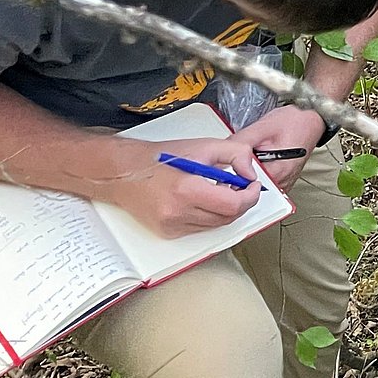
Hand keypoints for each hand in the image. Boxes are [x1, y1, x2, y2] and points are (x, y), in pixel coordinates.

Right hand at [107, 135, 263, 238]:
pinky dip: (208, 216)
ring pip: (215, 225)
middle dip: (241, 203)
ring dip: (225, 210)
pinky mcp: (167, 232)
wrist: (123, 172)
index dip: (250, 196)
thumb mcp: (204, 145)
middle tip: (241, 187)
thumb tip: (250, 173)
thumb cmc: (160, 158)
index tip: (253, 186)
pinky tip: (202, 200)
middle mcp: (177, 212)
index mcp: (186, 190)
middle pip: (227, 218)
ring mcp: (171, 226)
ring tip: (218, 190)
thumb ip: (235, 154)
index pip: (232, 205)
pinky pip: (200, 228)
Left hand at [229, 104, 324, 189]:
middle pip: (249, 186)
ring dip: (248, 172)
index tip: (229, 162)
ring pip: (256, 184)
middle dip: (239, 171)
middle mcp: (282, 181)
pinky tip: (259, 160)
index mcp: (276, 171)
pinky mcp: (283, 179)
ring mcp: (283, 182)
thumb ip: (240, 141)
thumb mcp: (263, 127)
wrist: (312, 119)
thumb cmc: (295, 122)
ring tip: (252, 155)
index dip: (231, 172)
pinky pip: (265, 181)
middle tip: (241, 155)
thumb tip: (222, 152)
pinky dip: (258, 172)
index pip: (243, 184)